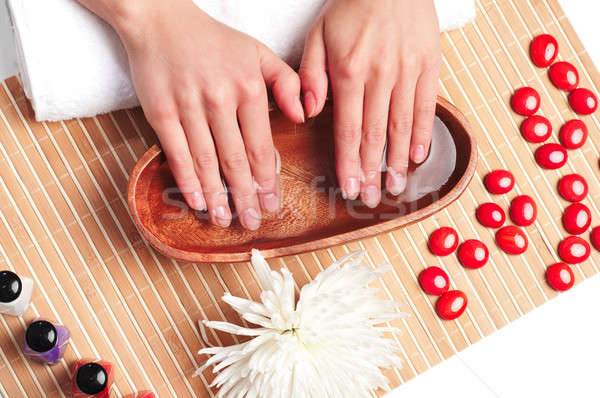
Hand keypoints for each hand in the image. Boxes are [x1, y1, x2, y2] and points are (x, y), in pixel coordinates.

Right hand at [89, 0, 303, 229]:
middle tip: (253, 222)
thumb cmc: (214, 41)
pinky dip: (188, 180)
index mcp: (248, 88)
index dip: (267, 180)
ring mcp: (189, 107)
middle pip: (236, 161)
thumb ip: (287, 83)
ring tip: (226, 221)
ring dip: (218, 196)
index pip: (261, 146)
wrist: (162, 21)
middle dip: (246, 197)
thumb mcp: (259, 53)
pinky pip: (177, 153)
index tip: (272, 204)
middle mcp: (221, 100)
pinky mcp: (161, 113)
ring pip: (208, 162)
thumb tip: (303, 116)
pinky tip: (198, 201)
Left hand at [300, 0, 440, 206]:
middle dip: (372, 171)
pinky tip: (417, 156)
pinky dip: (423, 133)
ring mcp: (408, 72)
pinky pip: (426, 106)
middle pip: (375, 135)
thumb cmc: (350, 8)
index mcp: (349, 72)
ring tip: (395, 187)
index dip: (349, 163)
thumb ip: (310, 76)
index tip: (348, 188)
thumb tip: (309, 113)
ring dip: (397, 161)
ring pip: (402, 126)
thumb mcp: (318, 36)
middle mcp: (380, 76)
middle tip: (370, 199)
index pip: (348, 129)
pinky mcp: (429, 66)